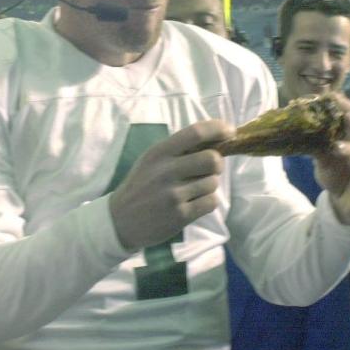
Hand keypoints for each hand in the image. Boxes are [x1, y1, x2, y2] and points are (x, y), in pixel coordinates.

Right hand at [109, 120, 232, 251]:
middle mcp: (166, 171)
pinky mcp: (180, 215)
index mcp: (159, 153)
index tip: (229, 132)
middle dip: (217, 164)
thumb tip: (216, 139)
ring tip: (191, 191)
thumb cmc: (140, 186)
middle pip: (212, 159)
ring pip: (213, 183)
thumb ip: (178, 150)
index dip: (218, 129)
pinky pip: (211, 202)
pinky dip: (207, 202)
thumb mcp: (151, 161)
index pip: (196, 132)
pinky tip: (192, 203)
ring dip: (208, 186)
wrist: (120, 220)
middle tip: (208, 169)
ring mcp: (173, 194)